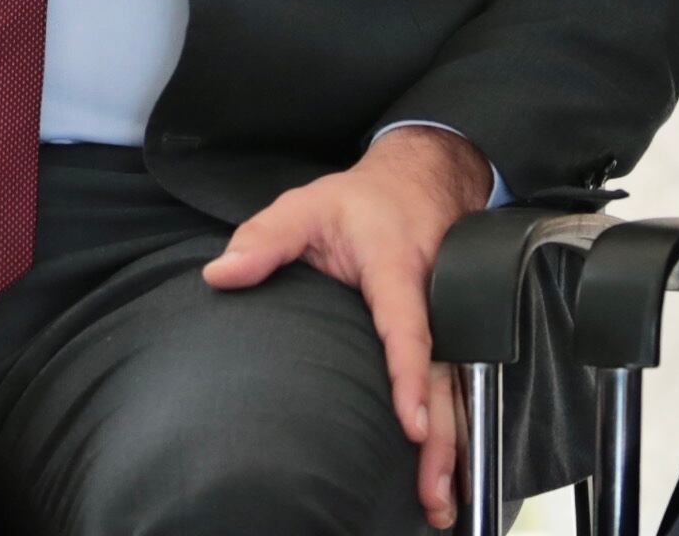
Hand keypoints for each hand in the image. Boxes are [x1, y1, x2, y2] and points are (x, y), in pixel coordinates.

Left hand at [201, 125, 487, 530]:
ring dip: (454, 444)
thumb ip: (263, 238)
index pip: (407, 328)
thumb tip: (219, 275)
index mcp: (398, 269)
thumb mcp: (306, 205)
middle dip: (442, 437)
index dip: (409, 377)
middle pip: (444, 375)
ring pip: (458, 385)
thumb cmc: (360, 201)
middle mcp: (435, 298)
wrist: (423, 178)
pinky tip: (450, 467)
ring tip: (443, 500)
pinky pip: (459, 381)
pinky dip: (458, 425)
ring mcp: (451, 317)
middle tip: (434, 493)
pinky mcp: (454, 330)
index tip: (412, 425)